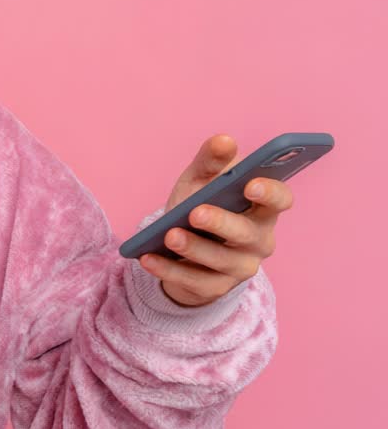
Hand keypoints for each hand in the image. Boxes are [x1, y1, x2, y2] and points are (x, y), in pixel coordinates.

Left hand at [139, 134, 292, 306]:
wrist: (180, 245)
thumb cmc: (200, 204)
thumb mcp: (201, 180)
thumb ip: (212, 161)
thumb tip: (224, 140)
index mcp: (262, 209)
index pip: (281, 200)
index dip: (271, 193)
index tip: (251, 184)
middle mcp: (259, 240)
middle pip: (247, 233)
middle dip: (222, 222)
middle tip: (195, 212)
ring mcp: (239, 267)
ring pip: (220, 261)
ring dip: (194, 247)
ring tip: (169, 235)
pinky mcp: (215, 288)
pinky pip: (193, 281)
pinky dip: (169, 269)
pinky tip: (147, 257)